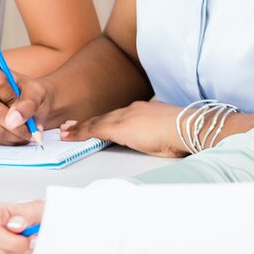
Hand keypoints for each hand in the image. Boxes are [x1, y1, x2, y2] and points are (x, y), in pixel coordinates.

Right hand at [0, 59, 52, 145]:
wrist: (29, 107)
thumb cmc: (30, 94)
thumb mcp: (37, 92)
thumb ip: (29, 102)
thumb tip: (14, 119)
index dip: (13, 98)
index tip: (26, 104)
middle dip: (17, 124)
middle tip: (33, 129)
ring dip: (15, 135)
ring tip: (28, 132)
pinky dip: (9, 140)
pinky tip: (18, 134)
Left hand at [60, 100, 183, 156]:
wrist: (188, 128)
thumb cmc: (185, 134)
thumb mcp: (168, 135)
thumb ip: (158, 136)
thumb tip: (159, 143)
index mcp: (145, 111)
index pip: (119, 117)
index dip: (104, 122)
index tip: (92, 125)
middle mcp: (133, 110)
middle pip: (105, 118)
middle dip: (87, 123)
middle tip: (69, 126)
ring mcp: (126, 117)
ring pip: (97, 122)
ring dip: (80, 128)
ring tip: (64, 132)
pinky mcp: (119, 127)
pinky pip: (94, 130)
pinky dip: (80, 133)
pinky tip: (70, 136)